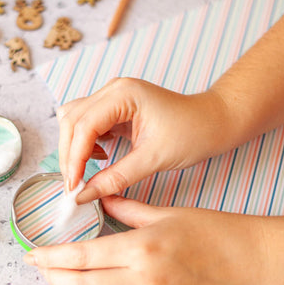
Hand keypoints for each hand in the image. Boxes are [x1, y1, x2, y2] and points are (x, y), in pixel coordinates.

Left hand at [24, 196, 265, 284]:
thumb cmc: (208, 231)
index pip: (82, 257)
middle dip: (55, 278)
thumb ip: (124, 208)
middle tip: (43, 269)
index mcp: (142, 249)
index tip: (33, 255)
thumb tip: (97, 198)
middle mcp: (145, 283)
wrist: (248, 261)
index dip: (52, 257)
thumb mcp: (164, 212)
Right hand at [57, 77, 228, 202]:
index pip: (83, 126)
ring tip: (87, 170)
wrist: (214, 121)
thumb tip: (85, 194)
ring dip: (74, 146)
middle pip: (72, 120)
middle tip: (75, 184)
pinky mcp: (115, 107)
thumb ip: (116, 177)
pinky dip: (85, 142)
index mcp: (123, 94)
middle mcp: (113, 90)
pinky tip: (101, 156)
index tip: (73, 186)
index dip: (74, 158)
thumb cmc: (192, 133)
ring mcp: (113, 96)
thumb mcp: (153, 159)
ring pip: (74, 119)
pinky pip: (87, 122)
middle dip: (69, 153)